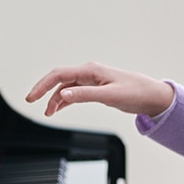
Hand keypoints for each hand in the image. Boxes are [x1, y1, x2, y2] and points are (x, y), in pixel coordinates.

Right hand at [25, 62, 174, 117]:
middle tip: (32, 102)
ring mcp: (92, 80)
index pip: (59, 75)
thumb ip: (85, 95)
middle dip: (45, 90)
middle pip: (59, 79)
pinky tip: (59, 108)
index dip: (43, 85)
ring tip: (48, 113)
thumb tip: (63, 95)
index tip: (31, 97)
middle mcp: (89, 72)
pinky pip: (75, 92)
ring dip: (55, 99)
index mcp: (91, 71)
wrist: (152, 95)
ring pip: (67, 87)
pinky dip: (65, 100)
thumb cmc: (135, 92)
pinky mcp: (97, 88)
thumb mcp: (109, 96)